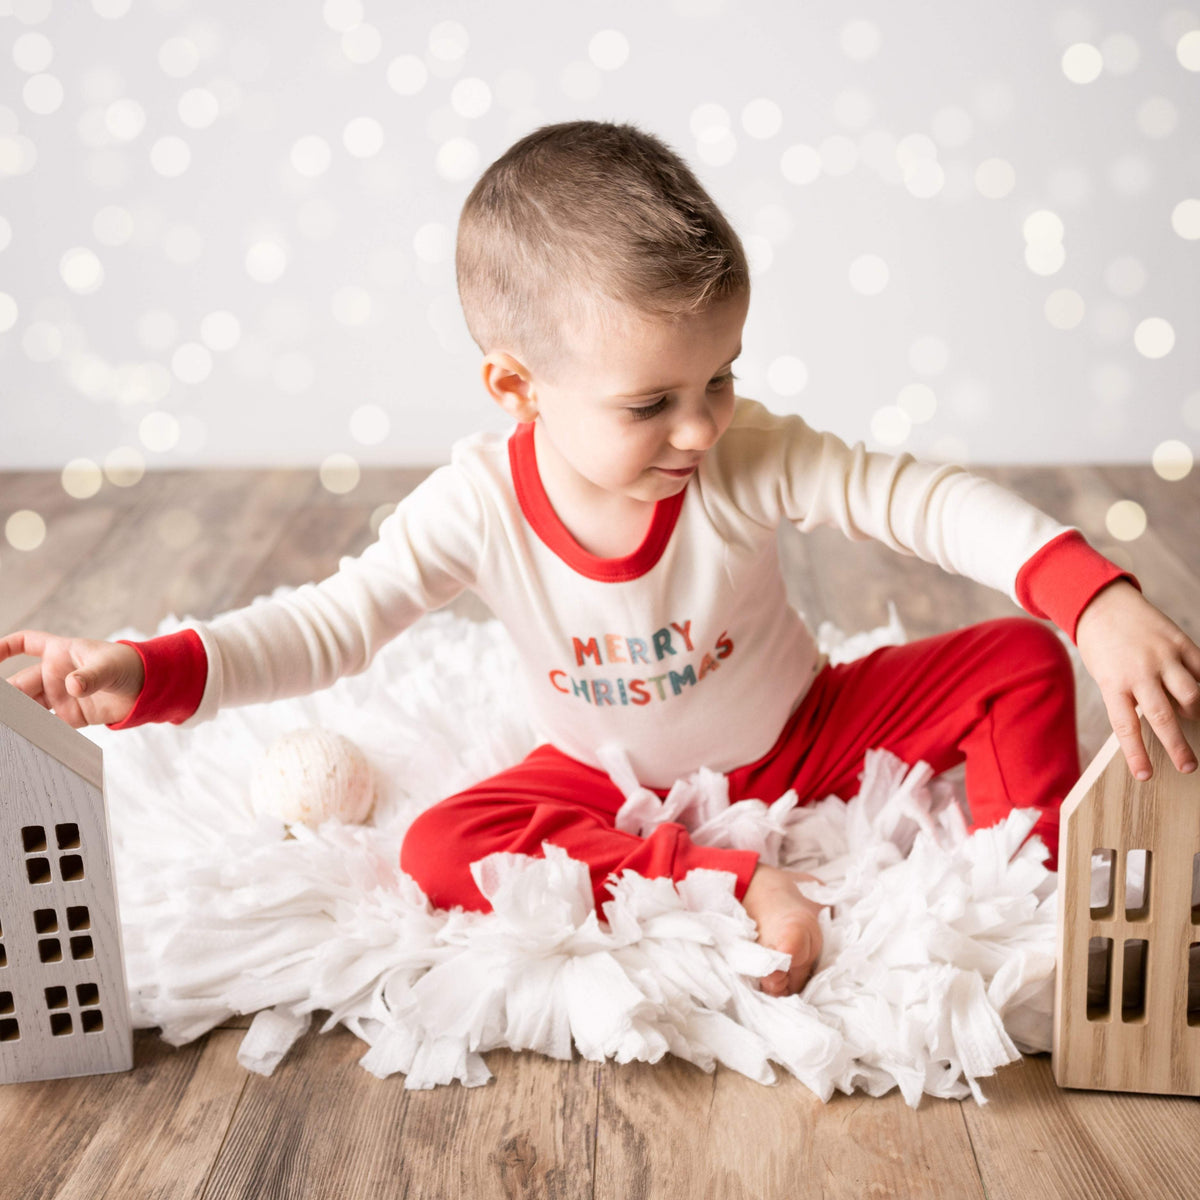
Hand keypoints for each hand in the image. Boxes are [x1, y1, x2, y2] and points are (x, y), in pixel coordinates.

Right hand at [0, 630, 143, 727]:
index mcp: (60, 652)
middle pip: (20, 683)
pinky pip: (45, 724)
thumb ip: (91, 675)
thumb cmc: (129, 665)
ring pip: (27, 705)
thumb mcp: (110, 667)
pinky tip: (24, 741)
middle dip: (7, 695)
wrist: (148, 688)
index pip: (25, 643)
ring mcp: (60, 696)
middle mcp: (54, 675)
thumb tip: (72, 686)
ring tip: (7, 726)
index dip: (4, 647)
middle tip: (3, 710)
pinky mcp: (69, 716)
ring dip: (15, 715)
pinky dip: (34, 731)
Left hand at [1074, 581, 1199, 779]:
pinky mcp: (1180, 643)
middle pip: (1163, 717)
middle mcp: (1139, 672)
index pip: (1126, 727)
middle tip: (1188, 766)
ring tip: (1193, 720)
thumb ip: (1129, 697)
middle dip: (1177, 746)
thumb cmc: (1101, 646)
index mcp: (1113, 683)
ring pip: (1190, 695)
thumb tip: (1161, 722)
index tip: (1145, 776)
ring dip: (1196, 713)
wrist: (1102, 604)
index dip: (1137, 754)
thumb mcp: (1104, 675)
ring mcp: (1162, 657)